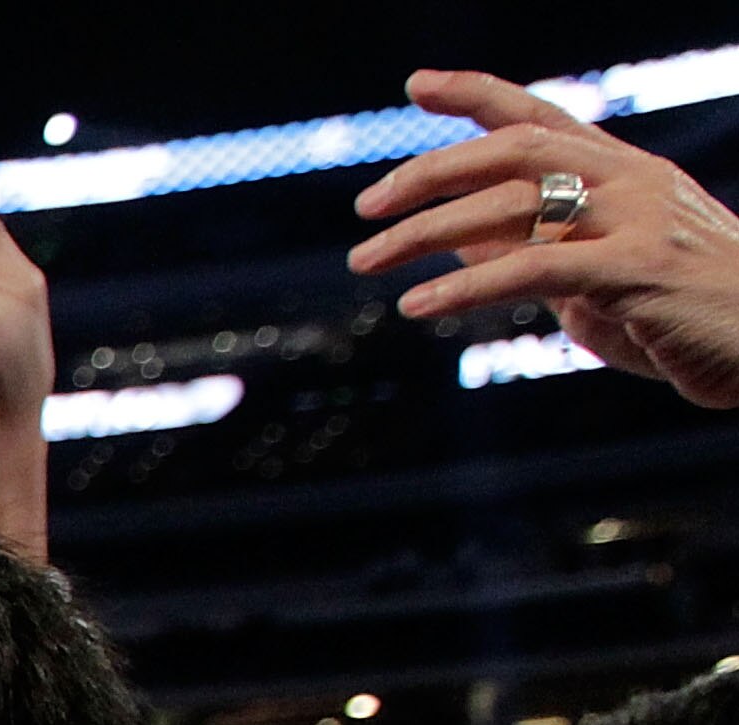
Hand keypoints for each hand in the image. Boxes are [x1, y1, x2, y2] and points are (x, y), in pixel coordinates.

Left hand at [357, 71, 738, 410]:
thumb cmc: (679, 318)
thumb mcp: (592, 280)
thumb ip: (533, 251)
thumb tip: (457, 238)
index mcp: (624, 173)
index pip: (542, 119)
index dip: (478, 95)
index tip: (416, 85)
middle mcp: (632, 181)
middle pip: (516, 151)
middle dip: (432, 171)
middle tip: (366, 207)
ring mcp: (638, 220)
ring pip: (515, 205)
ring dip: (428, 232)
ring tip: (366, 261)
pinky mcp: (638, 271)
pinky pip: (537, 268)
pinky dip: (468, 283)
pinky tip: (417, 304)